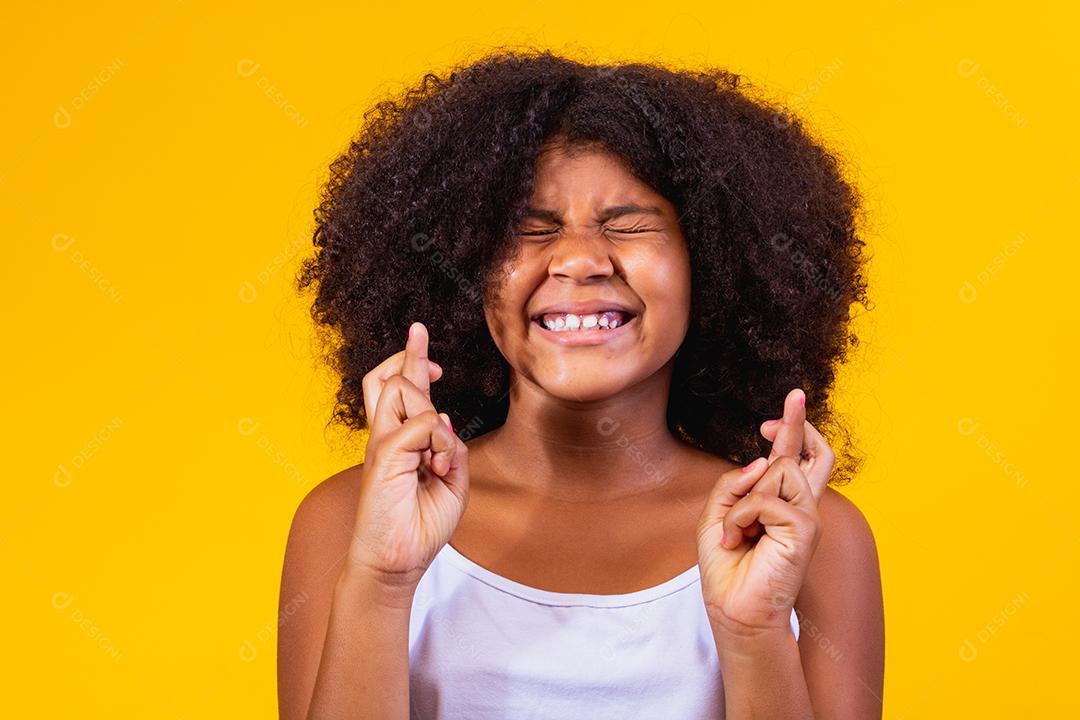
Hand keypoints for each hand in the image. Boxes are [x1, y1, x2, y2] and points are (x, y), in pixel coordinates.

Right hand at [347, 322, 469, 589]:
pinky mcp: (383, 456)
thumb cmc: (420, 526)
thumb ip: (452, 449)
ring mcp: (381, 444)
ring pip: (401, 390)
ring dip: (432, 413)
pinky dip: (439, 440)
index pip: (398, 390)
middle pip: (387, 377)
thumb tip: (445, 418)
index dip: (411, 361)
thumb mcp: (452, 483)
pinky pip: (422, 424)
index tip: (422, 343)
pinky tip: (438, 466)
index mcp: (399, 442)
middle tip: (420, 333)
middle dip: (410, 353)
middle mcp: (386, 437)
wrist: (397, 562)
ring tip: (439, 455)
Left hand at [696, 388, 834, 634]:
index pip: (794, 459)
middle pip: (813, 453)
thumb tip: (762, 460)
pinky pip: (766, 499)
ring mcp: (807, 517)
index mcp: (781, 503)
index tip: (781, 410)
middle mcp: (800, 507)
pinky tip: (741, 539)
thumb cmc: (728, 567)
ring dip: (744, 498)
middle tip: (795, 394)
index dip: (792, 430)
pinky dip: (743, 516)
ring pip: (778, 471)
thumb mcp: (717, 515)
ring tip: (737, 531)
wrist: (734, 610)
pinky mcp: (806, 530)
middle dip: (799, 421)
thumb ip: (735, 484)